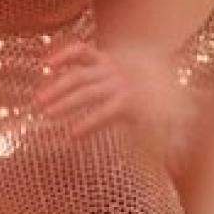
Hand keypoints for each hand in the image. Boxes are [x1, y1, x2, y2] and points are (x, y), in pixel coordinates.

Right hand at [34, 41, 200, 172]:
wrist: (170, 73)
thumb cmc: (166, 105)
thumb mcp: (171, 123)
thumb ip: (169, 141)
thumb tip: (174, 162)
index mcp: (131, 99)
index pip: (105, 111)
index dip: (89, 123)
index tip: (71, 135)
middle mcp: (117, 80)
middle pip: (87, 92)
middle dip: (66, 104)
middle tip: (46, 117)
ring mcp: (108, 66)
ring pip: (78, 75)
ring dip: (58, 87)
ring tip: (39, 102)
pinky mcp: (102, 57)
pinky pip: (81, 51)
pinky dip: (64, 55)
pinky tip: (47, 65)